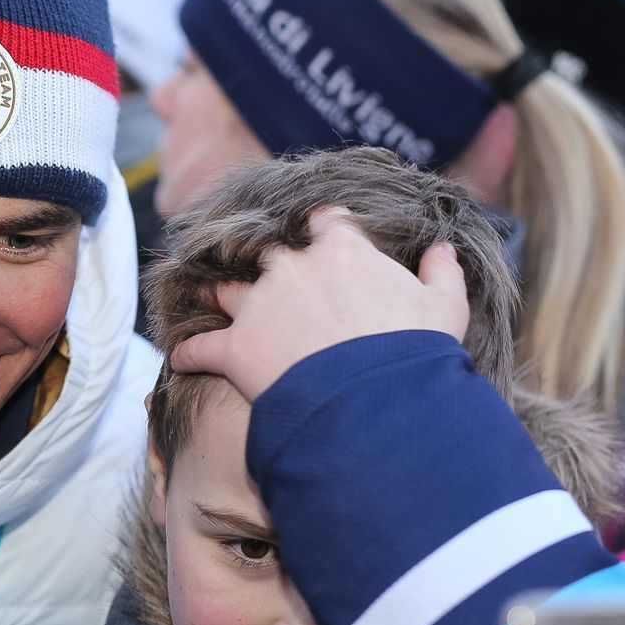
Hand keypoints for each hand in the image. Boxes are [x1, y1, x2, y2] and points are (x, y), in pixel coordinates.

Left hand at [169, 209, 468, 404]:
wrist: (377, 401)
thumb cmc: (414, 351)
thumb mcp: (444, 308)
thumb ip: (442, 272)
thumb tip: (441, 249)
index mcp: (341, 250)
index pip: (325, 222)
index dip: (323, 229)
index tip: (321, 236)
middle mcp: (292, 268)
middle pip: (269, 254)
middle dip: (267, 264)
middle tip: (263, 274)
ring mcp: (258, 307)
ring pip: (225, 291)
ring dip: (214, 295)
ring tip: (201, 297)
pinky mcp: (235, 350)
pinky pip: (200, 348)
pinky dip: (189, 353)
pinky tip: (180, 357)